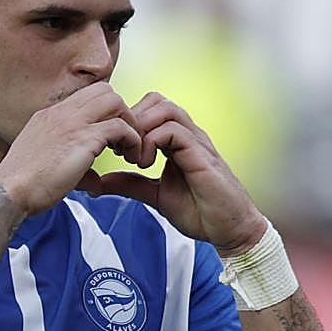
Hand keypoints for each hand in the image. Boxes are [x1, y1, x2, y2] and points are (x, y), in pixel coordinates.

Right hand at [0, 82, 141, 216]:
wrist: (9, 192)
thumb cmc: (23, 186)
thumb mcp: (43, 162)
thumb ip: (68, 162)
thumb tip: (95, 182)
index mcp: (49, 115)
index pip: (87, 96)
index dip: (105, 113)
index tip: (111, 138)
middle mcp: (61, 113)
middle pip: (105, 91)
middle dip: (122, 113)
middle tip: (124, 142)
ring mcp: (72, 123)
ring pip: (115, 101)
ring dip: (129, 124)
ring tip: (128, 150)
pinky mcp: (83, 139)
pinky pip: (119, 127)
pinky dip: (132, 139)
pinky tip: (129, 157)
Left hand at [91, 91, 266, 254]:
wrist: (230, 230)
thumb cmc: (201, 211)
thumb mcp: (155, 195)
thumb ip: (130, 184)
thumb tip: (100, 182)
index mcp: (177, 141)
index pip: (149, 109)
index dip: (127, 123)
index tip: (115, 149)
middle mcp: (188, 135)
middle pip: (156, 100)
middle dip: (131, 120)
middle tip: (121, 150)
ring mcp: (197, 142)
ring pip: (165, 108)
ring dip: (141, 129)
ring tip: (133, 157)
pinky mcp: (202, 155)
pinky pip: (174, 131)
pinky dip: (152, 142)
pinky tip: (145, 164)